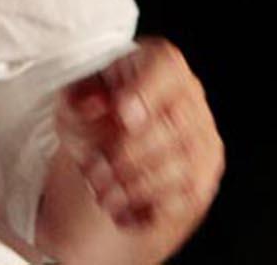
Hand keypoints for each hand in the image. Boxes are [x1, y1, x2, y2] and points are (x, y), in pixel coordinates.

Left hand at [55, 38, 222, 240]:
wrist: (112, 149)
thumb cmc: (94, 113)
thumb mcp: (73, 101)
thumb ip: (76, 99)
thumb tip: (94, 106)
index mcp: (158, 64)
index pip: (166, 66)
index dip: (148, 90)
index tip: (123, 114)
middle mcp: (190, 98)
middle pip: (172, 125)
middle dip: (127, 154)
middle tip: (93, 169)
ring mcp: (202, 140)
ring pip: (179, 168)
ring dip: (134, 186)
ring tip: (100, 193)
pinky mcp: (203, 179)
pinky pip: (184, 199)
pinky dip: (148, 209)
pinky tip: (120, 211)